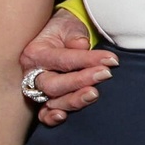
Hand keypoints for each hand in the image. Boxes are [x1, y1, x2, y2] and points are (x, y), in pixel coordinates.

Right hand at [22, 7, 115, 126]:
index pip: (63, 60)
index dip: (87, 60)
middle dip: (81, 81)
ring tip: (94, 94)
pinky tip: (63, 117)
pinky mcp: (45, 101)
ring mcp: (37, 90)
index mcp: (36, 53)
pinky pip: (43, 115)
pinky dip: (51, 118)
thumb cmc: (66, 31)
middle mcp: (33, 74)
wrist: (62, 38)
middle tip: (106, 74)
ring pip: (52, 101)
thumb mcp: (69, 26)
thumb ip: (74, 35)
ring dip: (75, 100)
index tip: (111, 60)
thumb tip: (81, 45)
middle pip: (54, 85)